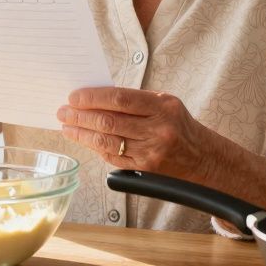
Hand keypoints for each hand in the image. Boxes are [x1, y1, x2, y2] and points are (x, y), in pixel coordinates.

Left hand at [57, 88, 213, 180]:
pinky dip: (95, 147)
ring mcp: (151, 151)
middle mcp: (158, 129)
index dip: (93, 97)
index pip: (119, 99)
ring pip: (107, 141)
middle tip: (63, 112)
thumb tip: (94, 98)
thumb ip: (134, 101)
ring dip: (82, 134)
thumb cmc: (178, 124)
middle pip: (109, 121)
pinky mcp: (145, 169)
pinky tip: (84, 140)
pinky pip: (113, 157)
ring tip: (67, 127)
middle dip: (80, 116)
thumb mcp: (164, 104)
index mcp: (163, 106)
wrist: (202, 158)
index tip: (74, 97)